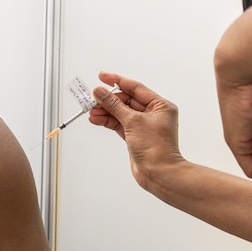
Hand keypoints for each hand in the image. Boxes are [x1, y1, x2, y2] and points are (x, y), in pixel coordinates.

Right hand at [88, 71, 182, 188]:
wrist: (159, 173)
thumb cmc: (155, 148)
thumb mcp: (132, 121)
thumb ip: (114, 105)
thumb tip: (100, 92)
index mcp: (160, 105)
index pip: (135, 88)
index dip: (117, 81)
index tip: (101, 77)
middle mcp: (153, 114)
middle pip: (126, 100)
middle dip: (108, 100)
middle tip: (92, 98)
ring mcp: (143, 125)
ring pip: (120, 112)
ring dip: (105, 111)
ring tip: (91, 111)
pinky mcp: (135, 136)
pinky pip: (118, 123)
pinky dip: (107, 121)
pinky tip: (96, 119)